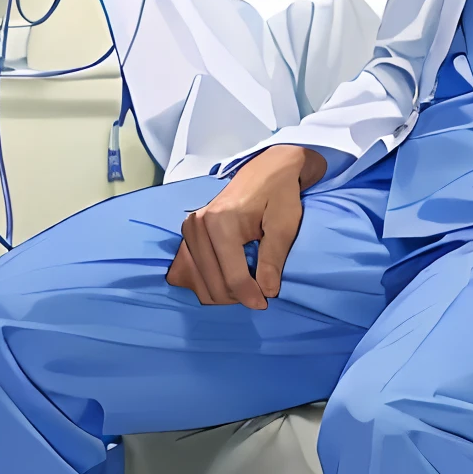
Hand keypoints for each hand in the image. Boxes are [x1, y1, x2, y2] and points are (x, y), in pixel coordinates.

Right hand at [167, 145, 326, 308]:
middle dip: (237, 297)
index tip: (266, 303)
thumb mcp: (284, 225)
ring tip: (247, 287)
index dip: (250, 296)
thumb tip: (266, 292)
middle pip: (213, 284)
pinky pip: (190, 271)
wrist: (268, 170)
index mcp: (220, 222)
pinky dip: (208, 283)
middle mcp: (197, 225)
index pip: (232, 277)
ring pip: (199, 282)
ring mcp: (189, 229)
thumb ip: (273, 260)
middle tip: (260, 295)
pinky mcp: (188, 233)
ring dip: (223, 293)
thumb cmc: (280, 195)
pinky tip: (228, 280)